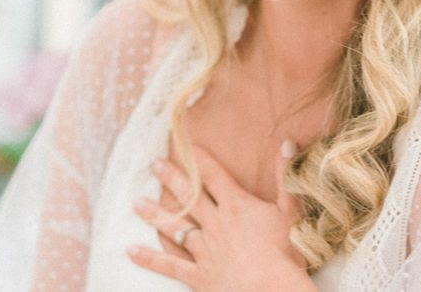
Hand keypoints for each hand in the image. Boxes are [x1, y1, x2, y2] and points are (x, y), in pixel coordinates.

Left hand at [127, 142, 315, 290]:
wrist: (272, 290)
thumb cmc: (285, 250)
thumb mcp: (290, 209)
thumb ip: (284, 175)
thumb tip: (287, 142)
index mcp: (236, 205)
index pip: (214, 175)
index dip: (200, 159)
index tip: (186, 144)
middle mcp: (215, 223)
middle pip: (189, 197)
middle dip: (171, 179)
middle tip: (154, 165)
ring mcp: (204, 250)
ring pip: (174, 227)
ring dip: (154, 214)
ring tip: (136, 203)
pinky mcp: (198, 276)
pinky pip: (170, 265)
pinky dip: (149, 258)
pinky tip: (131, 250)